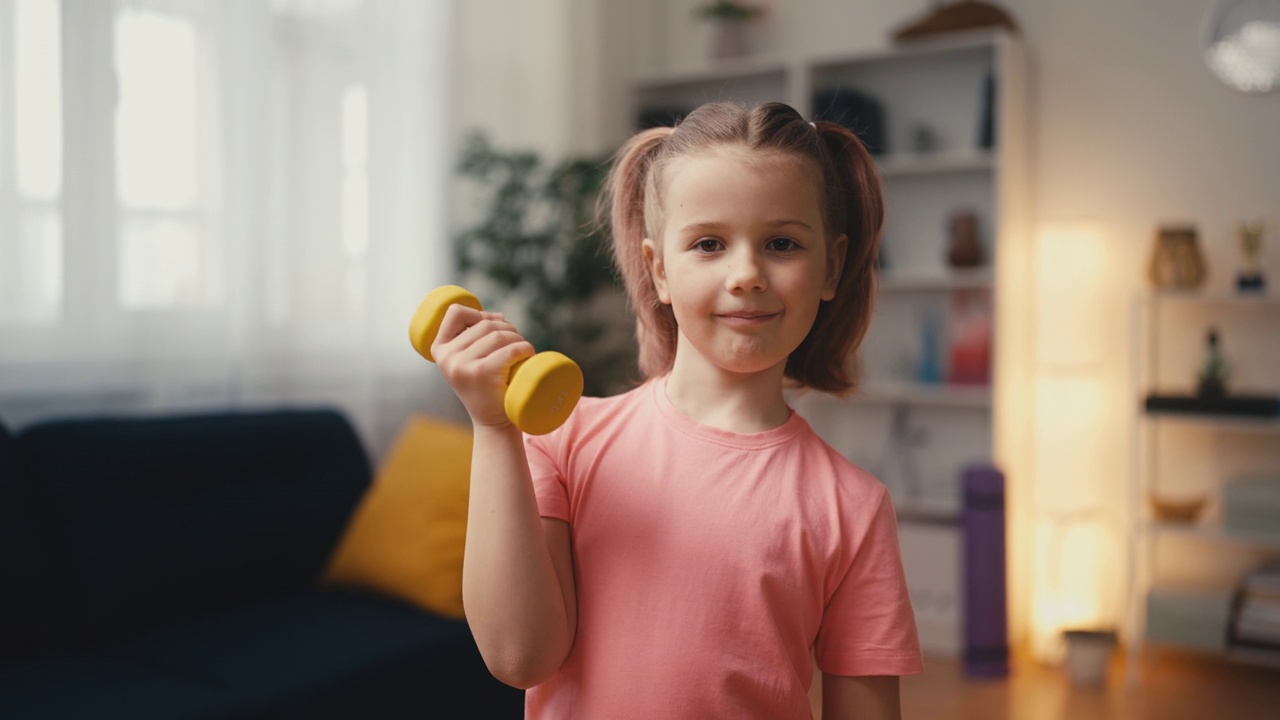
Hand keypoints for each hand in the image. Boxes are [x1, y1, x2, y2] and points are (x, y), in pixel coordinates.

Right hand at [431, 304, 534, 429]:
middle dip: (506, 329)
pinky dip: (525, 349)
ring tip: (522, 352)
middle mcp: (447, 357)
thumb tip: (498, 315)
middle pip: (484, 324)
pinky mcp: (482, 373)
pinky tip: (528, 356)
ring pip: (499, 335)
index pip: (455, 312)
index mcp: (439, 350)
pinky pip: (510, 350)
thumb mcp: (470, 360)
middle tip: (516, 344)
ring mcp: (463, 365)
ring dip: (518, 339)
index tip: (493, 325)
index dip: (478, 313)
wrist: (492, 423)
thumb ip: (475, 336)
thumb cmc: (486, 387)